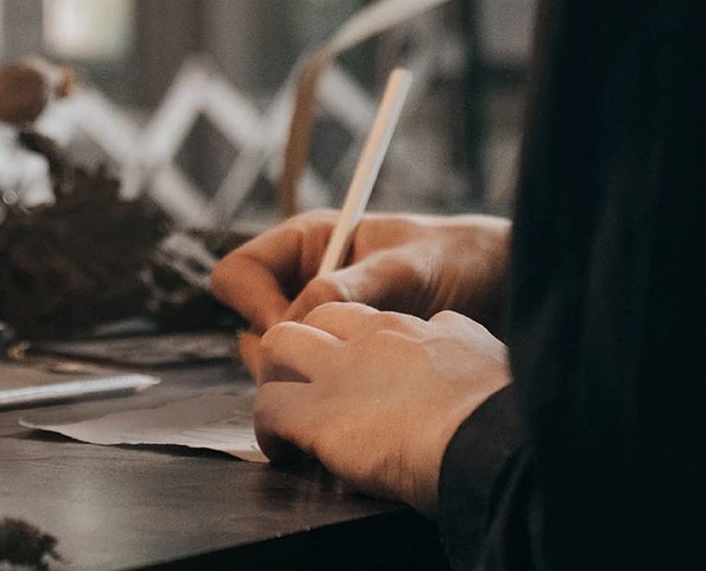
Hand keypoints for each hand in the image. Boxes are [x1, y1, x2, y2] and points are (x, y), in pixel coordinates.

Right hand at [213, 211, 509, 374]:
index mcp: (308, 245)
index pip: (240, 273)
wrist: (511, 293)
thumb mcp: (405, 268)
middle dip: (273, 351)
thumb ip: (348, 286)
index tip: (290, 332)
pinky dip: (323, 396)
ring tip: (348, 390)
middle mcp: (305, 283)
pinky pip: (308, 383)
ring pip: (274, 359)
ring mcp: (322, 324)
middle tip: (319, 373)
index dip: (255, 305)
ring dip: (300, 377)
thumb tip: (295, 318)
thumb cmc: (458, 261)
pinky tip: (362, 405)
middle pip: (249, 324)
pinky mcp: (343, 362)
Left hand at [254, 302, 510, 513]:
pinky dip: (267, 429)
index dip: (345, 341)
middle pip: (309, 319)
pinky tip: (282, 450)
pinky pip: (268, 408)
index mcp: (408, 327)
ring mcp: (336, 372)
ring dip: (275, 378)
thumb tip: (449, 333)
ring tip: (284, 416)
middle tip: (306, 389)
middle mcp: (366, 338)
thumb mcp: (482, 351)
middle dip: (299, 348)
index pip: (357, 318)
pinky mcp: (316, 414)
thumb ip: (457, 340)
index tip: (352, 372)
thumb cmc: (500, 409)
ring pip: (274, 346)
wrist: (491, 441)